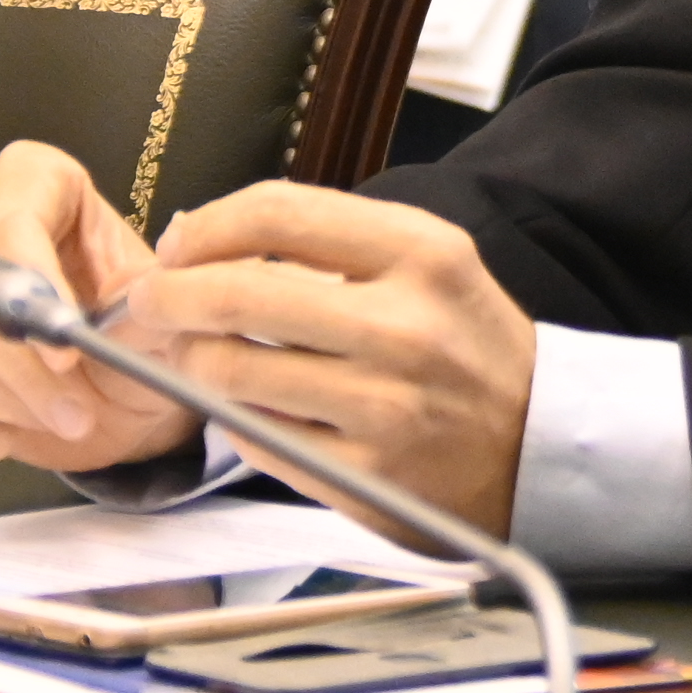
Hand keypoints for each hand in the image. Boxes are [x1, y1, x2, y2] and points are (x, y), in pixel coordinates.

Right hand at [0, 141, 191, 474]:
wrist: (116, 393)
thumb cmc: (140, 335)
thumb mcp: (162, 314)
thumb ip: (147, 302)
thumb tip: (132, 304)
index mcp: (35, 180)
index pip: (8, 220)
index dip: (32, 289)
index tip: (68, 356)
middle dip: (14, 363)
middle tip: (74, 413)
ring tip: (58, 421)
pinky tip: (5, 440)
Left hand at [113, 184, 539, 540]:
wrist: (541, 445)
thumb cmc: (468, 345)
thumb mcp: (429, 262)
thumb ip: (328, 240)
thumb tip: (199, 238)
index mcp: (423, 254)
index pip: (277, 214)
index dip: (205, 226)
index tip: (179, 243)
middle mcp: (404, 328)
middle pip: (238, 294)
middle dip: (169, 294)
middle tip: (151, 299)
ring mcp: (382, 409)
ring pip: (229, 372)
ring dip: (188, 360)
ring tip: (192, 354)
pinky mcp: (362, 478)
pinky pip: (253, 436)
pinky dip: (229, 415)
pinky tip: (240, 401)